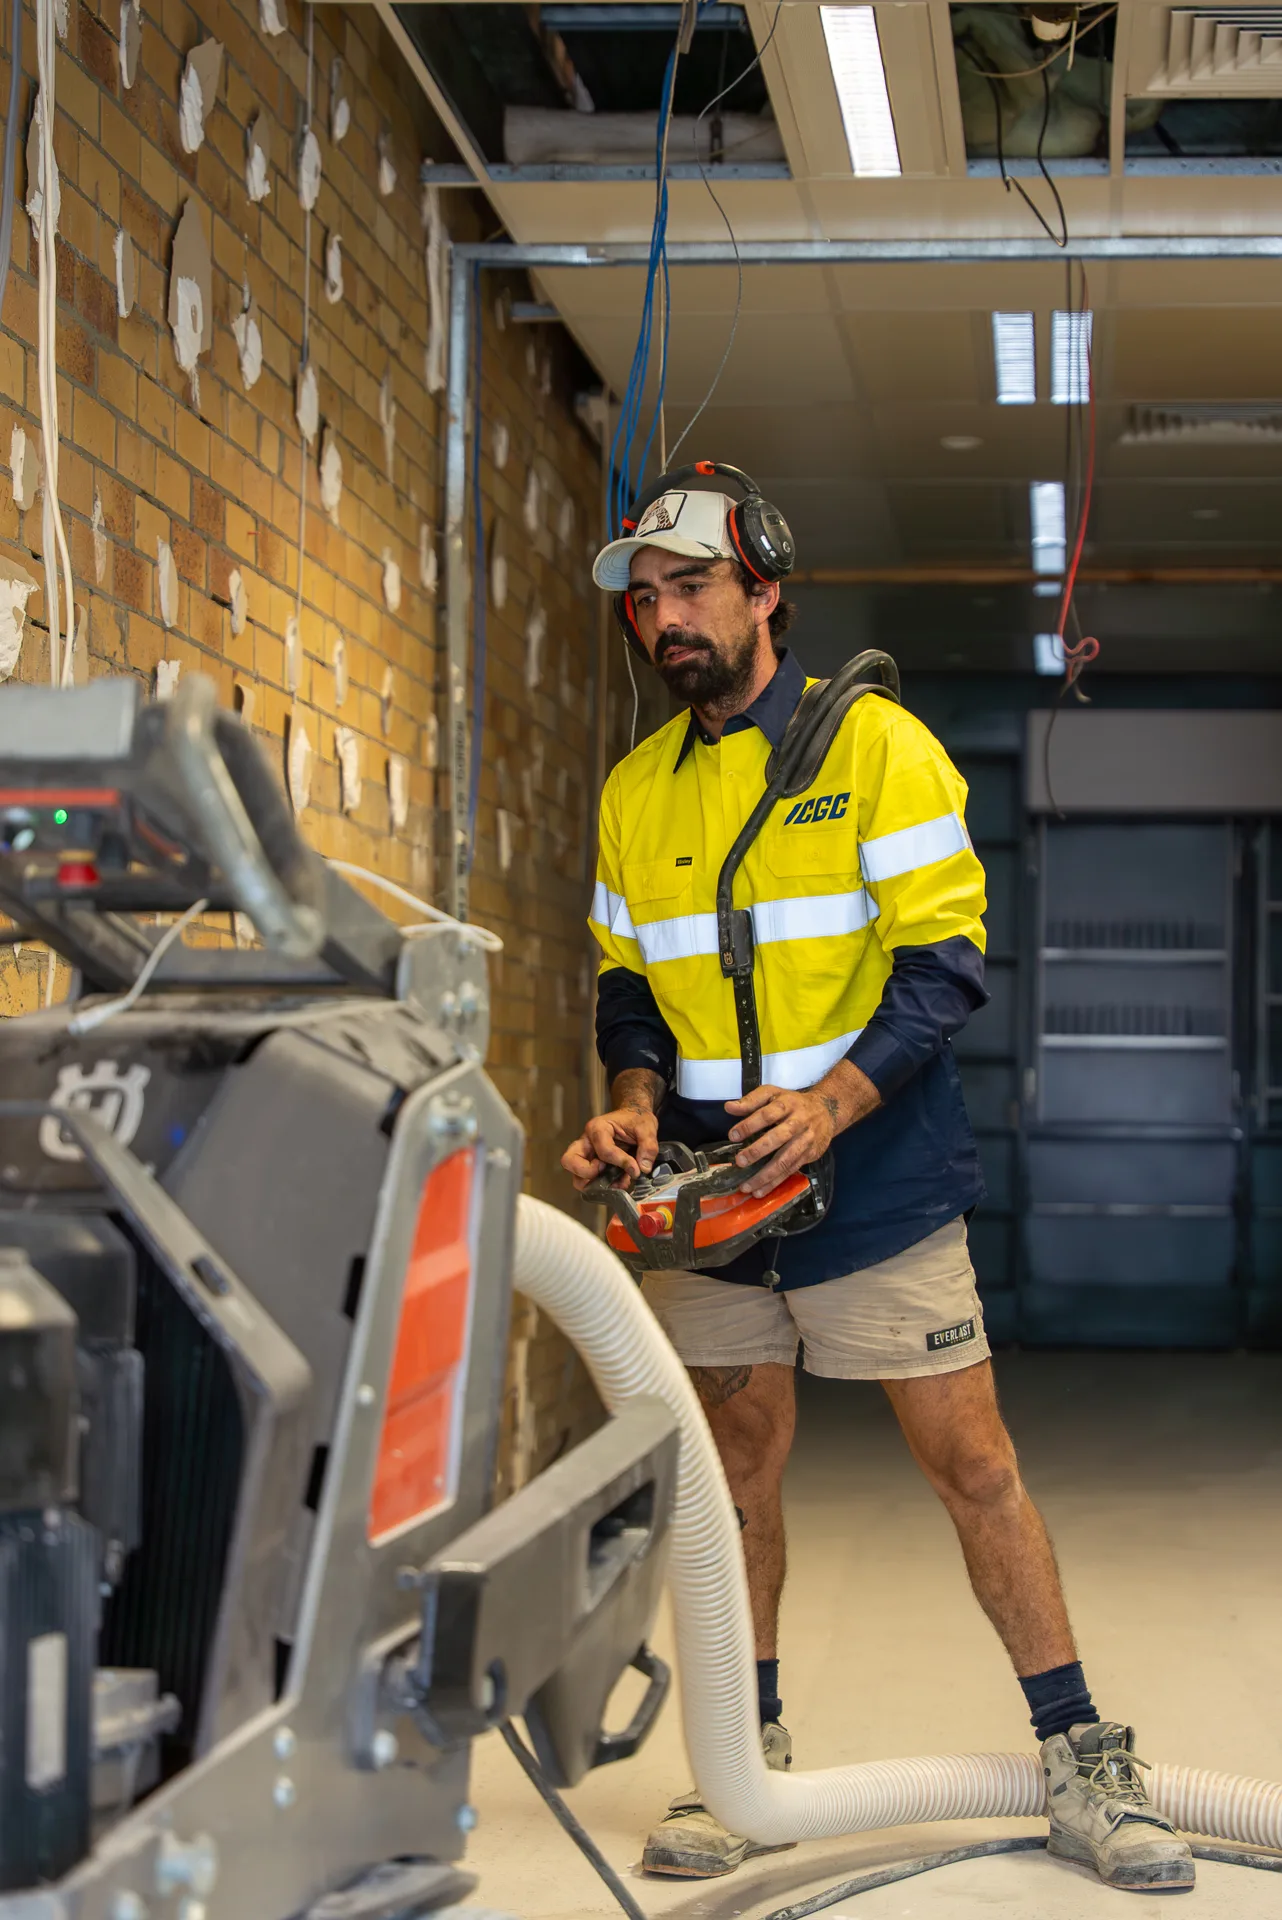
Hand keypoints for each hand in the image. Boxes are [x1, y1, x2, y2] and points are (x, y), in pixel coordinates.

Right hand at [561, 1103, 659, 1192]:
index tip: (636, 1170)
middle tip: (606, 1172)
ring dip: (593, 1184)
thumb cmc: (636, 1119)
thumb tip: (643, 1168)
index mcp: (597, 1128)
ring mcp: (587, 1155)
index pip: (604, 1150)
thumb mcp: (647, 1127)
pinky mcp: (593, 1165)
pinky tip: (620, 1183)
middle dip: (587, 1173)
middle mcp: (586, 1142)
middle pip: (570, 1161)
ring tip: (615, 1182)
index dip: (621, 1162)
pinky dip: (602, 1187)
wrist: (635, 1118)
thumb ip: (648, 1146)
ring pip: (576, 1176)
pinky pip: (589, 1181)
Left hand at [724, 1084, 838, 1197]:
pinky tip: (760, 1190)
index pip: (767, 1114)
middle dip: (758, 1151)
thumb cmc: (793, 1103)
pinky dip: (775, 1182)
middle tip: (740, 1161)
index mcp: (787, 1104)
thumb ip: (751, 1101)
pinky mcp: (809, 1155)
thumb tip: (729, 1107)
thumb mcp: (773, 1094)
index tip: (733, 1136)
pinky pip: (791, 1170)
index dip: (750, 1125)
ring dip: (766, 1175)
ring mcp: (805, 1140)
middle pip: (779, 1137)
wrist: (827, 1111)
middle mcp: (798, 1122)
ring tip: (746, 1186)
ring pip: (786, 1160)